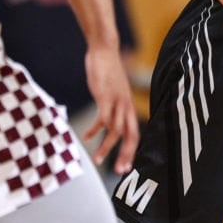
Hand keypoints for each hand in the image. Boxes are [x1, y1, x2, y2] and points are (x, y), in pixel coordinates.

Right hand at [82, 48, 138, 175]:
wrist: (104, 51)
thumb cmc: (107, 73)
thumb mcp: (114, 93)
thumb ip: (113, 107)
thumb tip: (107, 122)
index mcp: (129, 107)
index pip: (135, 134)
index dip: (132, 151)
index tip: (125, 168)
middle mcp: (126, 106)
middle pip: (131, 136)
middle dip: (126, 155)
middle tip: (119, 171)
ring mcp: (117, 101)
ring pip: (116, 131)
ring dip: (107, 147)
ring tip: (97, 160)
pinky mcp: (105, 96)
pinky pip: (103, 118)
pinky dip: (95, 130)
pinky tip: (87, 137)